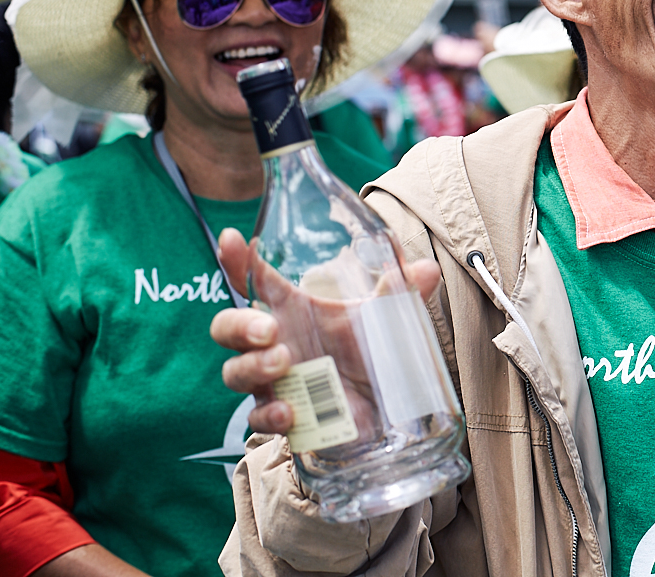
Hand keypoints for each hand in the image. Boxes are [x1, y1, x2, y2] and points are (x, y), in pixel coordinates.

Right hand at [209, 227, 441, 434]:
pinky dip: (270, 414)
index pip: (257, 280)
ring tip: (283, 361)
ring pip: (235, 372)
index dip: (237, 259)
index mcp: (295, 311)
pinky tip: (290, 411)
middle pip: (227, 327)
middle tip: (269, 328)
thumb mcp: (385, 320)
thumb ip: (399, 294)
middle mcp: (277, 343)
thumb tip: (426, 269)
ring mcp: (275, 381)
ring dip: (253, 366)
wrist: (384, 412)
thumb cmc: (372, 354)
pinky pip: (258, 416)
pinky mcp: (285, 416)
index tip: (230, 238)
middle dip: (237, 324)